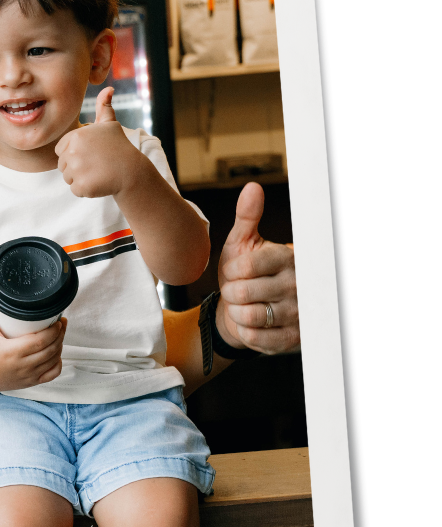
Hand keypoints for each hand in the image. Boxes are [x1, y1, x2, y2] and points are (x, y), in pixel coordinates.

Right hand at [0, 296, 65, 391]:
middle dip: (60, 336)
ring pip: (53, 361)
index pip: (40, 341)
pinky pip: (51, 375)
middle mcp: (22, 366)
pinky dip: (57, 364)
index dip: (53, 332)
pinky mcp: (30, 382)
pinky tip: (56, 354)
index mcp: (12, 352)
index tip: (58, 321)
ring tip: (60, 335)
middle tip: (62, 324)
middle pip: (50, 350)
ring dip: (60, 347)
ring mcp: (28, 376)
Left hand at [55, 88, 140, 198]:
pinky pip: (75, 190)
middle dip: (76, 167)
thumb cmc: (119, 147)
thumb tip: (108, 88)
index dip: (74, 153)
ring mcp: (76, 170)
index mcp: (75, 137)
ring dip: (80, 178)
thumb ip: (104, 107)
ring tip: (98, 172)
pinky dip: (86, 189)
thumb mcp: (110, 124)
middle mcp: (73, 152)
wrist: (131, 171)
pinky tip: (99, 182)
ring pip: (68, 178)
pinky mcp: (81, 186)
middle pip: (62, 165)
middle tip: (96, 164)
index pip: (60, 150)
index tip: (90, 154)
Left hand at [216, 183, 298, 353]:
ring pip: (248, 316)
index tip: (234, 272)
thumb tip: (252, 188)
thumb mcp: (243, 244)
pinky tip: (249, 323)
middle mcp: (297, 284)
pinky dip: (243, 331)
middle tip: (236, 292)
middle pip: (242, 292)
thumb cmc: (245, 275)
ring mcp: (298, 312)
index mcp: (286, 257)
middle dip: (230, 293)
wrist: (250, 310)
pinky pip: (256, 338)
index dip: (230, 272)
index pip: (246, 266)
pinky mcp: (293, 338)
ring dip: (235, 313)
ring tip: (242, 306)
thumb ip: (247, 217)